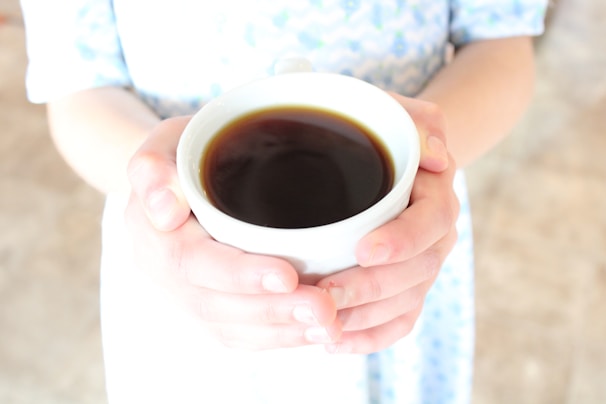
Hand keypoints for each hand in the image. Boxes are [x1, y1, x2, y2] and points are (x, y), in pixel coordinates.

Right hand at [125, 117, 340, 349]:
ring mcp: (185, 294)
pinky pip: (236, 334)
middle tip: (325, 307)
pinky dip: (276, 338)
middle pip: (215, 305)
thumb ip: (153, 168)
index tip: (287, 275)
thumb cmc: (182, 153)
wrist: (176, 178)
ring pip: (229, 328)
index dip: (239, 274)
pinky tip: (314, 333)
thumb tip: (164, 210)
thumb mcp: (164, 142)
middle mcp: (164, 273)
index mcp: (153, 232)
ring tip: (329, 325)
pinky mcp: (207, 305)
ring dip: (281, 331)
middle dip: (273, 310)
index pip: (191, 262)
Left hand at [315, 95, 459, 353]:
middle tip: (324, 296)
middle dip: (370, 288)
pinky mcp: (404, 287)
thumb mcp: (395, 111)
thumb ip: (417, 119)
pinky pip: (398, 320)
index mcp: (434, 194)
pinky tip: (335, 343)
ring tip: (321, 327)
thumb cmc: (383, 133)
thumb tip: (435, 153)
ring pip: (405, 302)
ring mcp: (420, 265)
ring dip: (364, 318)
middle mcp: (434, 235)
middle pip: (417, 271)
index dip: (402, 240)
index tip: (364, 249)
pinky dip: (369, 336)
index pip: (431, 222)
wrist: (394, 159)